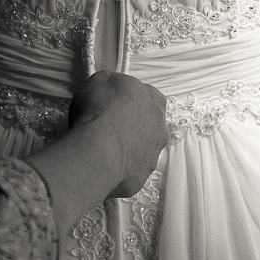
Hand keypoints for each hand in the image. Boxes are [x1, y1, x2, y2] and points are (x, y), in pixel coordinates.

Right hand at [68, 71, 167, 197]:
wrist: (99, 150)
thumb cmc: (99, 109)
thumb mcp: (99, 81)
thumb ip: (109, 82)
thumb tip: (110, 87)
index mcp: (154, 100)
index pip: (148, 96)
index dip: (129, 99)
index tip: (112, 103)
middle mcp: (160, 129)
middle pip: (148, 125)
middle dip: (131, 126)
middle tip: (107, 128)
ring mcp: (153, 156)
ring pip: (140, 151)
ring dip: (126, 149)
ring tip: (101, 149)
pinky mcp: (141, 178)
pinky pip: (128, 172)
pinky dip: (117, 169)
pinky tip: (100, 166)